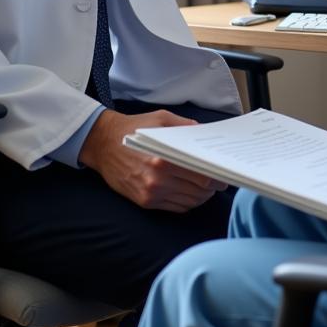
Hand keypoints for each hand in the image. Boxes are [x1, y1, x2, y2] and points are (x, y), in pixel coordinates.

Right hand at [79, 109, 226, 211]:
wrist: (102, 144)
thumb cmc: (133, 129)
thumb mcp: (161, 119)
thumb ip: (186, 126)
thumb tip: (206, 135)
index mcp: (164, 158)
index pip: (202, 176)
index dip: (217, 178)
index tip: (224, 175)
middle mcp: (158, 179)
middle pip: (198, 191)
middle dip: (213, 187)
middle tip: (220, 181)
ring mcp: (151, 193)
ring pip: (189, 202)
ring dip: (202, 196)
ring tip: (207, 187)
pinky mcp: (145, 202)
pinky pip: (176, 208)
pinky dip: (188, 203)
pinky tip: (191, 193)